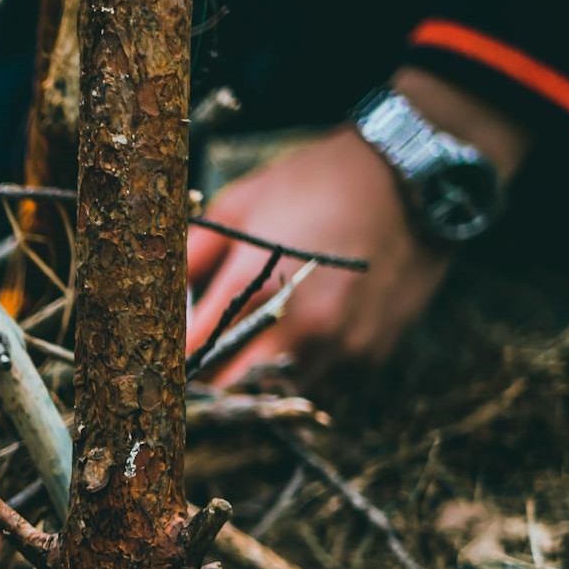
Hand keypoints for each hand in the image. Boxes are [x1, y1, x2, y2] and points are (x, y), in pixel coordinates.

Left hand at [187, 68, 530, 385]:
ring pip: (278, 391)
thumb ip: (191, 256)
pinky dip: (300, 367)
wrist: (410, 176)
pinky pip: (321, 379)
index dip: (172, 364)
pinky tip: (298, 335)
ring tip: (245, 351)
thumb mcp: (239, 206)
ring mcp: (342, 345)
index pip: (195, 353)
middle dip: (210, 382)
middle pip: (235, 388)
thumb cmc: (314, 184)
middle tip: (195, 369)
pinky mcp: (371, 353)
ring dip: (255, 379)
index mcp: (257, 286)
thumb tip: (160, 299)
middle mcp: (302, 326)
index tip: (158, 365)